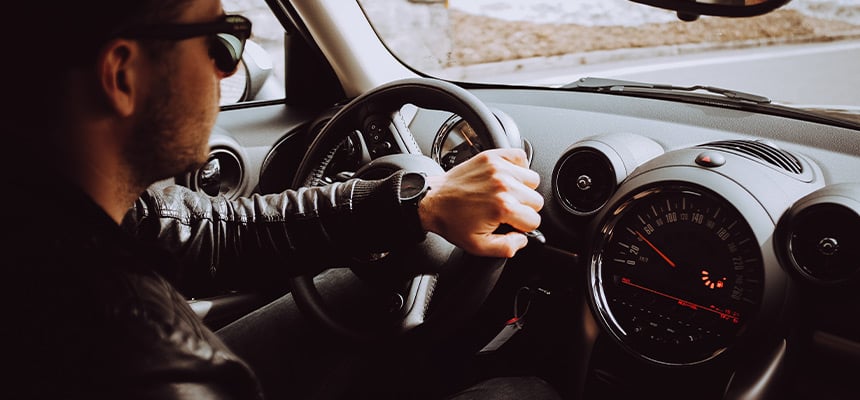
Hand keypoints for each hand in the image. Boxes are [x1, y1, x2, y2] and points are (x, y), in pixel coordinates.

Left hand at [419, 148, 543, 257]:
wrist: (433, 201)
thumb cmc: (452, 221)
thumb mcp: (479, 246)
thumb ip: (507, 248)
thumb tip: (523, 240)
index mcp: (502, 207)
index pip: (534, 220)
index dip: (522, 226)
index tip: (510, 223)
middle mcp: (503, 185)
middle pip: (536, 200)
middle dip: (523, 208)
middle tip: (505, 210)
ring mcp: (498, 168)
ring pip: (532, 179)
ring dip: (523, 188)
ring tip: (505, 193)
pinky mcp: (492, 156)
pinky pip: (521, 157)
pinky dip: (518, 167)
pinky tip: (507, 177)